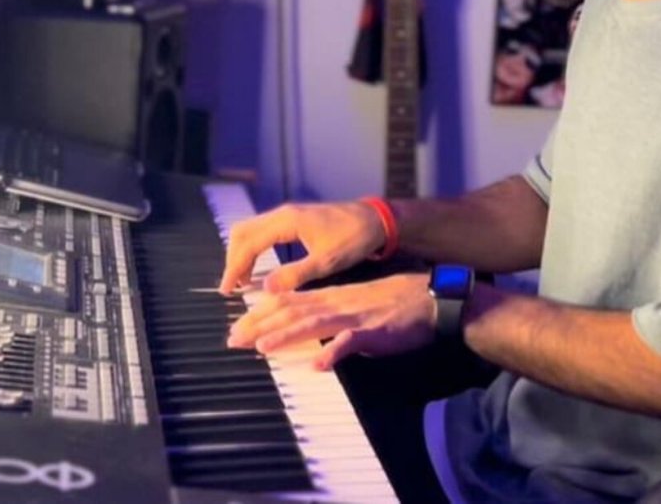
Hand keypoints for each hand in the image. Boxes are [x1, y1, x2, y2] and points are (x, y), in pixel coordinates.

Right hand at [217, 200, 387, 294]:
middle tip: (230, 287)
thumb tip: (265, 288)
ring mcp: (287, 214)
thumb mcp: (326, 262)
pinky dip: (253, 247)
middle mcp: (282, 213)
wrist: (376, 219)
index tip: (226, 290)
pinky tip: (258, 266)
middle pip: (242, 232)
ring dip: (242, 252)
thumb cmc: (354, 239)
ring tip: (241, 280)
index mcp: (286, 221)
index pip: (248, 244)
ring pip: (251, 229)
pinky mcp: (294, 218)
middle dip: (232, 259)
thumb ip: (295, 275)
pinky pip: (263, 230)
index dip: (234, 268)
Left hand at [225, 273, 434, 370]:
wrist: (427, 298)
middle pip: (291, 312)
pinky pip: (351, 342)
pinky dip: (334, 351)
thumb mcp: (352, 303)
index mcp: (329, 297)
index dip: (259, 314)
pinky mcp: (373, 331)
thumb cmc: (391, 303)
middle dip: (260, 325)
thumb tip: (302, 325)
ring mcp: (353, 317)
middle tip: (233, 338)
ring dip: (287, 336)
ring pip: (314, 324)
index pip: (287, 303)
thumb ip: (327, 314)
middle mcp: (335, 303)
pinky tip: (319, 364)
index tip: (236, 326)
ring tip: (263, 346)